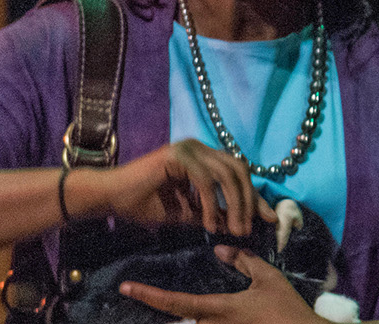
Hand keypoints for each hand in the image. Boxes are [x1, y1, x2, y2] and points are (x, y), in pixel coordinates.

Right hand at [94, 139, 274, 236]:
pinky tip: (210, 225)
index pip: (239, 173)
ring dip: (234, 205)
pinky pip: (205, 181)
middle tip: (248, 229)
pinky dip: (212, 205)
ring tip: (234, 230)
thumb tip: (239, 224)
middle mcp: (199, 147)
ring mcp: (189, 148)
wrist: (110, 198)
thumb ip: (213, 214)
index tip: (268, 219)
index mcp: (204, 156)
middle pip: (239, 170)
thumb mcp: (188, 212)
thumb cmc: (145, 204)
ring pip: (226, 175)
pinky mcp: (177, 156)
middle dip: (248, 201)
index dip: (255, 197)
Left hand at [120, 245, 323, 323]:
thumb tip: (221, 250)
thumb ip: (244, 262)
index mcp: (218, 309)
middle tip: (138, 293)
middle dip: (160, 307)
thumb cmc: (285, 308)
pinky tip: (205, 312)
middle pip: (179, 320)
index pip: (175, 303)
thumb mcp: (268, 278)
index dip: (149, 295)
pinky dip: (201, 319)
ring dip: (183, 315)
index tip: (126, 287)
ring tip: (164, 300)